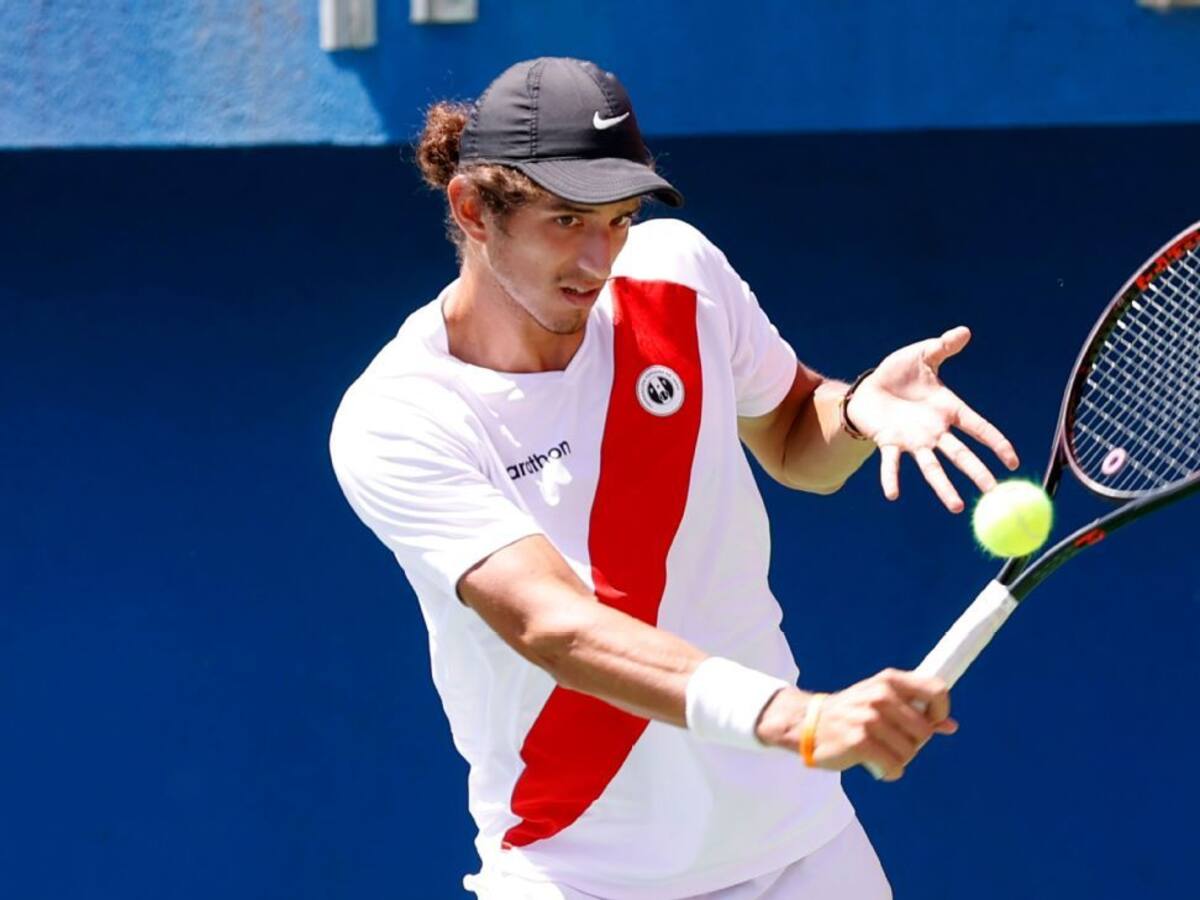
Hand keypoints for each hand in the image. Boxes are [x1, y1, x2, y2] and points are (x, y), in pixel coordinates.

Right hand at [757, 671, 956, 780]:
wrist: (807, 723)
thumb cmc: (850, 712)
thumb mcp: (880, 700)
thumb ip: (915, 710)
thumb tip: (950, 726)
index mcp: (889, 681)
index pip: (936, 690)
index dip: (940, 711)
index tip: (932, 722)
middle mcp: (881, 695)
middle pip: (925, 731)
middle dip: (913, 743)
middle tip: (892, 742)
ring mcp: (869, 718)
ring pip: (910, 752)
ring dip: (898, 759)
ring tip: (879, 752)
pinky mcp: (859, 741)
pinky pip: (893, 766)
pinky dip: (888, 772)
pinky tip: (875, 766)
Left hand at [845, 326, 1018, 511]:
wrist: (867, 387)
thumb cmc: (897, 373)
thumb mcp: (921, 356)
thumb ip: (943, 347)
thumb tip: (964, 331)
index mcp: (948, 410)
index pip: (979, 428)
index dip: (996, 443)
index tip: (1014, 461)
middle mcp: (934, 431)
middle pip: (961, 455)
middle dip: (978, 472)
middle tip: (994, 493)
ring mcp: (913, 441)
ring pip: (932, 467)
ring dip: (944, 487)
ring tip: (957, 508)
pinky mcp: (889, 442)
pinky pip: (891, 463)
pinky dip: (891, 478)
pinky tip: (893, 494)